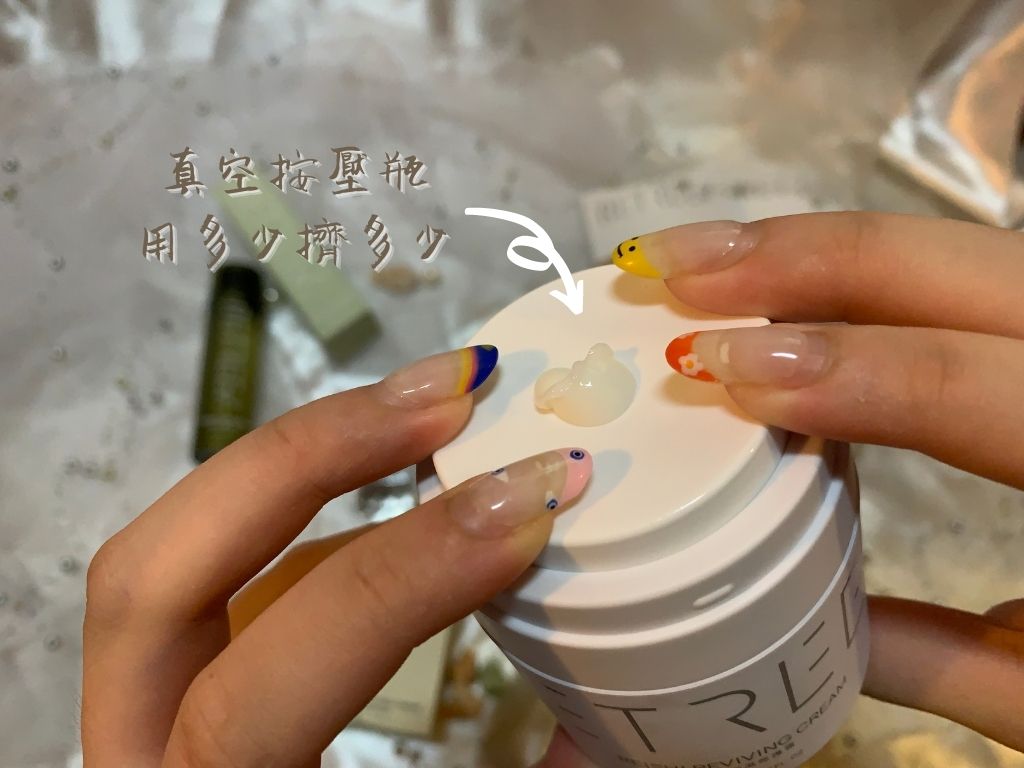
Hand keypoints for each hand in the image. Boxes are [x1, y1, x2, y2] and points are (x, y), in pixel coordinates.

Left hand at [81, 345, 595, 766]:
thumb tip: (600, 725)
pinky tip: (395, 485)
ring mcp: (136, 714)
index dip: (399, 587)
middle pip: (154, 577)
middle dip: (310, 462)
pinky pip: (228, 574)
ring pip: (171, 551)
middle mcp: (132, 766)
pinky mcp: (175, 681)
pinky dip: (314, 513)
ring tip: (423, 405)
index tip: (528, 507)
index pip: (255, 699)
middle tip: (450, 399)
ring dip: (302, 461)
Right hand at [614, 212, 1023, 750]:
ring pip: (971, 249)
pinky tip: (795, 285)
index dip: (842, 367)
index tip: (715, 364)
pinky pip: (977, 281)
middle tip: (677, 266)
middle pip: (970, 264)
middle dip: (809, 255)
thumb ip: (956, 662)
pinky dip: (874, 273)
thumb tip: (826, 636)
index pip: (971, 385)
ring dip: (830, 247)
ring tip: (711, 260)